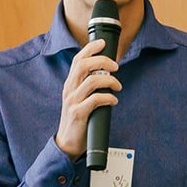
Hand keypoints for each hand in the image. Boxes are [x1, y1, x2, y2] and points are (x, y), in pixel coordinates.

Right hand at [54, 37, 120, 158]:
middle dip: (102, 61)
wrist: (68, 142)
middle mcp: (69, 89)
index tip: (103, 43)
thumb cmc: (79, 119)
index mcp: (70, 84)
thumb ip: (90, 86)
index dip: (90, 49)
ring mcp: (72, 101)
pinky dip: (108, 98)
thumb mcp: (81, 98)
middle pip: (83, 65)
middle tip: (116, 67)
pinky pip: (95, 100)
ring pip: (91, 81)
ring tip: (118, 87)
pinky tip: (113, 101)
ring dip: (110, 81)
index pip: (78, 60)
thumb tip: (108, 73)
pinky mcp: (78, 113)